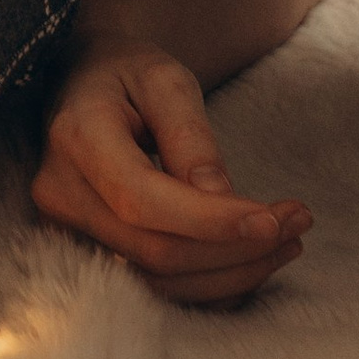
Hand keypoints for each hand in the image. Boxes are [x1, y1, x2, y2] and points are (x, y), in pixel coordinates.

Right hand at [34, 43, 312, 304]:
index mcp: (77, 137)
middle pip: (155, 251)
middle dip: (236, 249)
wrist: (80, 82)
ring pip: (157, 281)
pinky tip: (250, 260)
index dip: (212, 222)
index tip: (275, 220)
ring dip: (231, 272)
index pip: (143, 200)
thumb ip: (191, 136)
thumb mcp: (165, 78)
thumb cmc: (127, 71)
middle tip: (297, 223)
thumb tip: (222, 202)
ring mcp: (67, 229)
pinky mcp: (86, 251)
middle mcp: (61, 192)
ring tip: (286, 241)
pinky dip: (210, 284)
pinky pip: (153, 287)